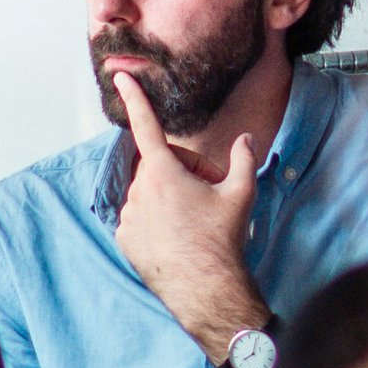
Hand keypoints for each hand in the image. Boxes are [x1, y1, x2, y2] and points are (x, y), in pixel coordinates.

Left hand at [112, 72, 266, 351]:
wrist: (207, 291)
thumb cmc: (222, 240)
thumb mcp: (240, 193)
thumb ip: (243, 159)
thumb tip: (247, 139)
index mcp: (163, 173)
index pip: (145, 125)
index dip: (134, 98)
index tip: (120, 76)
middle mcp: (139, 191)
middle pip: (157, 164)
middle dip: (180, 168)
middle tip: (207, 188)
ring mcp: (129, 217)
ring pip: (147, 191)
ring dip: (167, 195)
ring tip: (195, 217)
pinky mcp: (125, 239)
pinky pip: (139, 216)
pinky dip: (155, 218)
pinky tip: (178, 235)